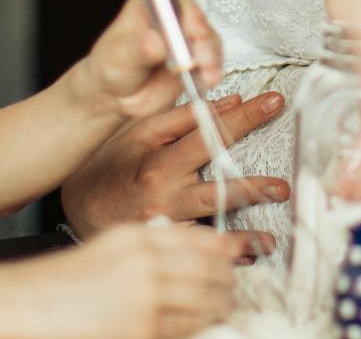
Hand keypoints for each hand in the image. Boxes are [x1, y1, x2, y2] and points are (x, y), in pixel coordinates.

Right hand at [21, 221, 243, 338]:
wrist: (30, 306)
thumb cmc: (66, 281)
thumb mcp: (110, 247)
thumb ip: (151, 243)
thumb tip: (194, 248)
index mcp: (138, 237)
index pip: (199, 240)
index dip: (225, 250)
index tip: (237, 255)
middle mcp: (145, 263)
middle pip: (210, 271)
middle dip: (229, 282)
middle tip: (235, 288)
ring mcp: (146, 298)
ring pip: (205, 302)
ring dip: (221, 307)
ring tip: (225, 309)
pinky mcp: (143, 330)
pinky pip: (186, 328)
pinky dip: (200, 327)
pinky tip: (204, 325)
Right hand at [63, 91, 288, 254]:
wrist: (77, 206)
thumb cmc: (111, 164)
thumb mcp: (141, 132)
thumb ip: (184, 117)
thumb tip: (230, 101)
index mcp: (159, 162)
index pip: (210, 134)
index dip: (245, 116)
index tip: (274, 102)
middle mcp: (163, 196)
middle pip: (217, 189)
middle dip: (254, 188)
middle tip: (283, 187)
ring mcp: (163, 226)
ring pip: (210, 232)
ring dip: (244, 237)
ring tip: (270, 239)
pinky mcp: (162, 248)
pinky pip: (197, 256)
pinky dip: (221, 258)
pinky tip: (245, 259)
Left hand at [79, 0, 221, 118]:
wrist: (117, 95)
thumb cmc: (113, 67)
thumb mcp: (118, 56)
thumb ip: (137, 48)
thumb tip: (156, 41)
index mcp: (150, 4)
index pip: (174, 1)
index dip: (188, 14)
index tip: (194, 32)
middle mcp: (172, 17)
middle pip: (198, 20)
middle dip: (204, 41)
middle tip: (201, 60)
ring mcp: (187, 38)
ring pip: (209, 41)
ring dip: (212, 59)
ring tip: (207, 76)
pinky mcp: (197, 59)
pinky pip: (212, 62)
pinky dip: (212, 72)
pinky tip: (207, 82)